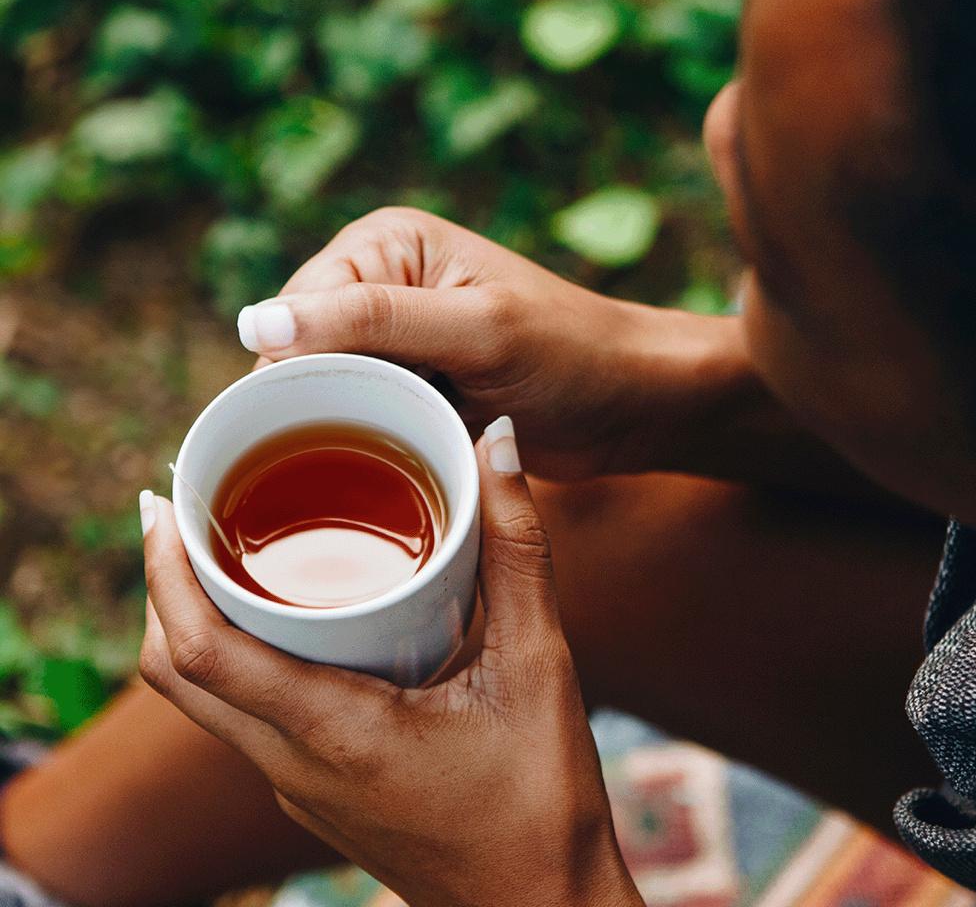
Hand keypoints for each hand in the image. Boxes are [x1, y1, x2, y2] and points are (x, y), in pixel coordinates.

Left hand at [139, 418, 642, 906]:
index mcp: (333, 733)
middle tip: (187, 511)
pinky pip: (247, 717)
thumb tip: (498, 445)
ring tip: (229, 549)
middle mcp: (293, 767)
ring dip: (197, 622)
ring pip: (205, 698)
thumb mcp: (539, 664)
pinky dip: (239, 657)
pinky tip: (294, 618)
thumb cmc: (542, 800)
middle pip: (176, 674)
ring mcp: (298, 789)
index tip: (164, 503)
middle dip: (163, 587)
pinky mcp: (318, 795)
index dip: (162, 571)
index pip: (199, 652)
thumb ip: (518, 551)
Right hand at [235, 205, 741, 479]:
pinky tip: (386, 461)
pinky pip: (360, 411)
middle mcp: (380, 279)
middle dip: (320, 400)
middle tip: (364, 444)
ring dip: (344, 423)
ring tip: (384, 450)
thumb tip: (256, 322)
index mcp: (385, 242)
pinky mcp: (412, 379)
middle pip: (302, 351)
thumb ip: (372, 321)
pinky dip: (367, 437)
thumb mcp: (475, 332)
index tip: (324, 429)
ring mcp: (395, 334)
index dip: (298, 371)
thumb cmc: (570, 353)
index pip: (298, 310)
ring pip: (326, 388)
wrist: (630, 403)